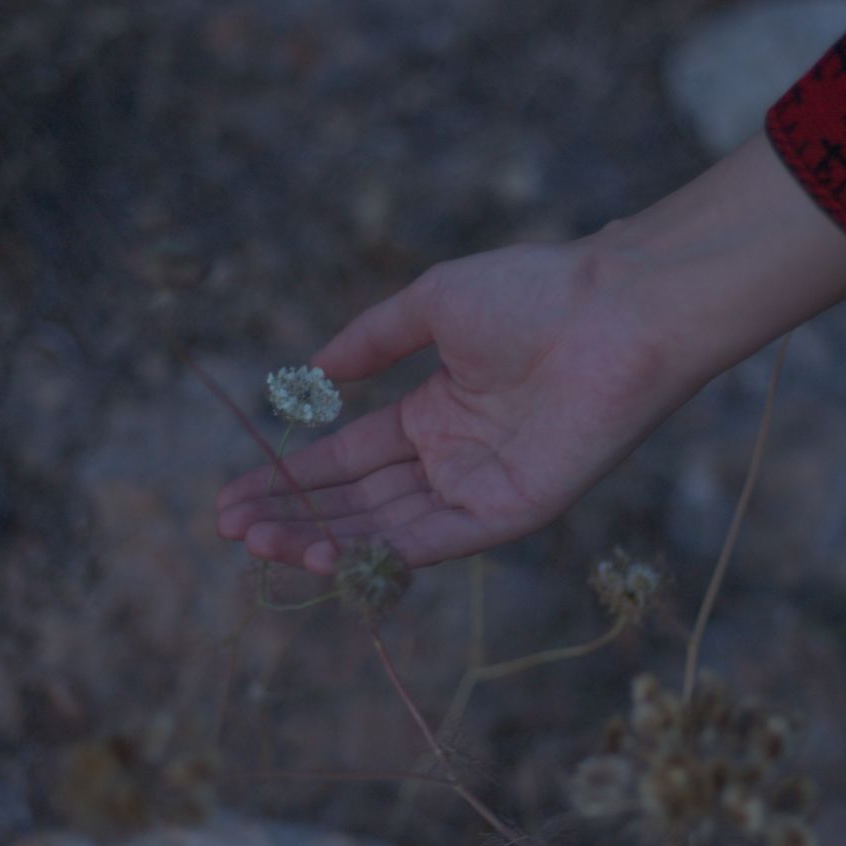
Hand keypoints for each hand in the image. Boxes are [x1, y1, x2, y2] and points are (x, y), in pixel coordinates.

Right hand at [216, 241, 683, 573]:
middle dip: (293, 517)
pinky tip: (326, 551)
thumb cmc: (535, 292)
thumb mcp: (432, 305)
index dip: (291, 479)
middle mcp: (455, 459)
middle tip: (231, 530)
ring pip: (388, 529)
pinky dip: (383, 553)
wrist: (615, 308)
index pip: (349, 460)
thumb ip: (373, 341)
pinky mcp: (514, 512)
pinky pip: (439, 542)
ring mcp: (483, 488)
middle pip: (359, 502)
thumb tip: (316, 369)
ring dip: (322, 539)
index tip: (231, 498)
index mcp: (436, 414)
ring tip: (259, 542)